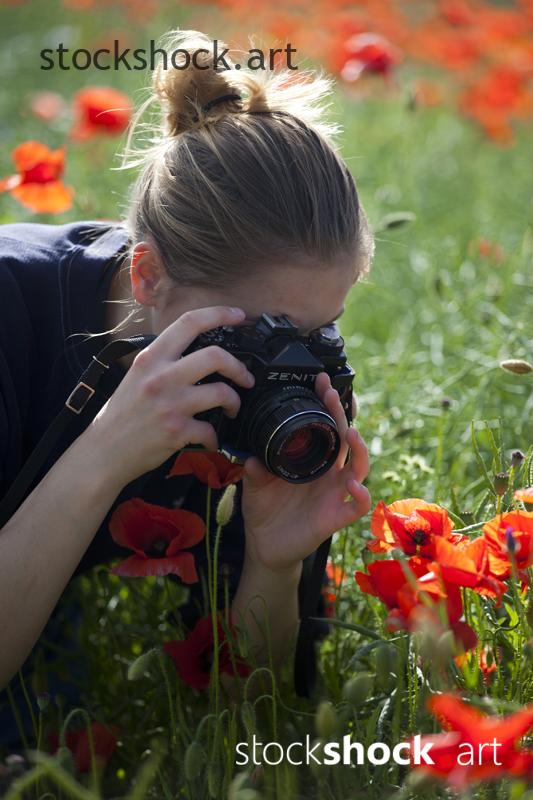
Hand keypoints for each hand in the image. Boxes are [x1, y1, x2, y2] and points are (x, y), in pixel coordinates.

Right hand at [89, 305, 254, 486]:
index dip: (219, 314)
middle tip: (245, 377)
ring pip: (222, 392)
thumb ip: (163, 360)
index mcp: (151, 358)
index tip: (238, 315)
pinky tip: (210, 439)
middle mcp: (161, 377)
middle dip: (239, 367)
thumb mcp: (136, 375)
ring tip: (232, 408)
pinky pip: (210, 430)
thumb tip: (196, 351)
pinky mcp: (176, 431)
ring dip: (235, 402)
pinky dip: (215, 437)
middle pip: (215, 356)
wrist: (103, 451)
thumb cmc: (122, 414)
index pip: (189, 322)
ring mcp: (170, 404)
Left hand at [241, 373, 370, 572]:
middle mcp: (328, 473)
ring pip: (359, 468)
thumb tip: (252, 457)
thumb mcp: (254, 484)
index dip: (328, 405)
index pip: (326, 428)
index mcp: (312, 460)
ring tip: (351, 435)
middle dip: (341, 415)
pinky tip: (352, 485)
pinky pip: (357, 506)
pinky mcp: (336, 517)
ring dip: (359, 450)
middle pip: (345, 440)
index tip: (322, 383)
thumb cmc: (265, 510)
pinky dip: (360, 495)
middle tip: (332, 394)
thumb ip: (254, 469)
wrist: (264, 545)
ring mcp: (335, 494)